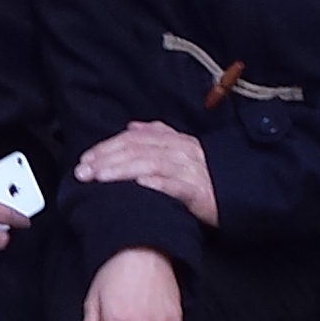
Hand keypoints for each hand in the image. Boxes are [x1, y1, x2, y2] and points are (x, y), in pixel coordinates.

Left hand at [73, 119, 218, 227]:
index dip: (107, 147)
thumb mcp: (180, 150)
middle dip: (107, 159)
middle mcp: (179, 150)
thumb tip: (131, 127)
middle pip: (137, 150)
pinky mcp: (197, 191)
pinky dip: (155, 184)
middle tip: (84, 172)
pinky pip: (174, 185)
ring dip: (123, 170)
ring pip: (151, 164)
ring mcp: (188, 170)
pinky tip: (139, 186)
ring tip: (101, 178)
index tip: (85, 159)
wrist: (236, 193)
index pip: (133, 138)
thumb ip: (156, 135)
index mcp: (172, 139)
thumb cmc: (202, 175)